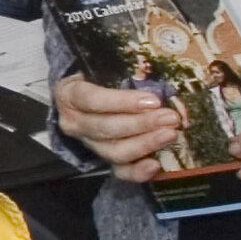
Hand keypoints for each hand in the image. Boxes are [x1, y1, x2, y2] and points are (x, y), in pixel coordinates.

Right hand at [54, 74, 181, 181]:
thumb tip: (156, 73)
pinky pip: (118, 171)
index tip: (153, 100)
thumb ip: (122, 70)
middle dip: (142, 124)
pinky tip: (155, 165)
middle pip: (106, 128)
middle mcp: (75, 123)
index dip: (122, 102)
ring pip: (114, 151)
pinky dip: (137, 172)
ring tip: (170, 134)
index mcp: (70, 95)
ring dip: (145, 143)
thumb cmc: (97, 77)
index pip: (92, 100)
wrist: (85, 96)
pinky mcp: (103, 159)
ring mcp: (89, 143)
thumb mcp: (102, 68)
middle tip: (170, 118)